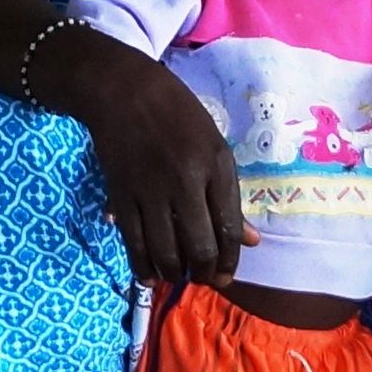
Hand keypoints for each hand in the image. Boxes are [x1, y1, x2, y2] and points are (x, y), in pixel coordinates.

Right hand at [38, 26, 245, 287]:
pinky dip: (141, 264)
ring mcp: (150, 190)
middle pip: (199, 245)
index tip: (227, 275)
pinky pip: (133, 241)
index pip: (228, 227)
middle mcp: (185, 181)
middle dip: (205, 273)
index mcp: (215, 165)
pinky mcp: (122, 194)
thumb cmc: (177, 115)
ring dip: (174, 273)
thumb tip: (250, 241)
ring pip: (165, 250)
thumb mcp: (214, 146)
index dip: (230, 260)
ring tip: (179, 276)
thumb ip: (230, 197)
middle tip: (205, 280)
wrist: (123, 90)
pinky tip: (149, 275)